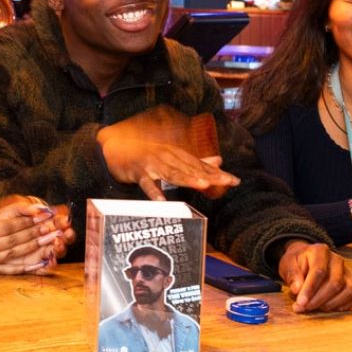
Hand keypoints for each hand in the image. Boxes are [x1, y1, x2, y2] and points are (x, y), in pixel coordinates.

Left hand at [0, 196, 67, 274]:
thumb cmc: (0, 223)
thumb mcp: (10, 212)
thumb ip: (24, 209)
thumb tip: (37, 209)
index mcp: (42, 223)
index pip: (58, 222)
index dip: (64, 221)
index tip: (65, 220)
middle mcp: (44, 238)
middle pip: (62, 238)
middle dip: (67, 235)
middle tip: (66, 233)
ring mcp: (40, 251)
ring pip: (56, 252)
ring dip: (60, 248)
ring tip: (57, 245)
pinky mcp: (34, 264)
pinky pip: (45, 267)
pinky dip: (49, 265)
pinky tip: (50, 262)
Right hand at [98, 108, 238, 199]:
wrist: (116, 150)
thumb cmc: (147, 157)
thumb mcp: (173, 157)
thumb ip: (196, 162)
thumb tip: (219, 161)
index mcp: (177, 154)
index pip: (200, 165)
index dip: (217, 173)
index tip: (234, 180)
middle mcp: (167, 157)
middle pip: (191, 168)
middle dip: (209, 175)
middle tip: (226, 182)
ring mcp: (152, 164)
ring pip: (172, 173)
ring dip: (187, 178)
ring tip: (203, 185)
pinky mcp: (138, 172)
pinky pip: (147, 183)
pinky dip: (154, 192)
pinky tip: (162, 201)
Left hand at [275, 240, 351, 312]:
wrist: (306, 259)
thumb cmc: (297, 262)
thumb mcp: (288, 264)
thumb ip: (293, 276)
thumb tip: (297, 290)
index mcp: (320, 251)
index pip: (319, 271)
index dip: (310, 289)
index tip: (301, 302)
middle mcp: (337, 260)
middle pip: (335, 283)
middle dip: (318, 300)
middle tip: (304, 308)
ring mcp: (346, 272)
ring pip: (347, 291)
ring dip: (331, 304)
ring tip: (314, 308)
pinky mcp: (350, 283)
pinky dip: (345, 305)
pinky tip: (330, 309)